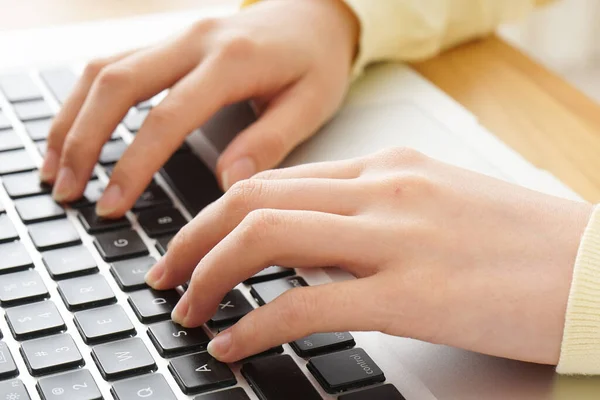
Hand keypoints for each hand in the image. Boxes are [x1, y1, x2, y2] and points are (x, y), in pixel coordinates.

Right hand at [40, 0, 358, 216]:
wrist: (316, 15)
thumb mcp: (311, 104)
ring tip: (55, 169)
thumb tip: (227, 185)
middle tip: (66, 191)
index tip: (112, 205)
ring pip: (104, 69)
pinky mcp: (169, 43)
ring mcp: (177, 37)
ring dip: (72, 118)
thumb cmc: (317, 61)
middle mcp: (195, 41)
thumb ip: (269, 143)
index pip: (167, 116)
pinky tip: (75, 130)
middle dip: (82, 140)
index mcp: (232, 61)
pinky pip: (114, 64)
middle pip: (117, 84)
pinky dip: (86, 99)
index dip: (133, 164)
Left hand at [145, 147, 591, 363]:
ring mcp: (395, 238)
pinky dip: (255, 325)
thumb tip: (310, 237)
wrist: (596, 268)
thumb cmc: (520, 240)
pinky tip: (235, 345)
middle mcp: (383, 190)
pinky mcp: (411, 295)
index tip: (195, 240)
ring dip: (209, 274)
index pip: (278, 179)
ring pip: (265, 238)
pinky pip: (306, 305)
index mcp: (389, 166)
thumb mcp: (436, 202)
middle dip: (192, 238)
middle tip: (165, 273)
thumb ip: (371, 211)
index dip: (220, 211)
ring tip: (187, 308)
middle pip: (253, 199)